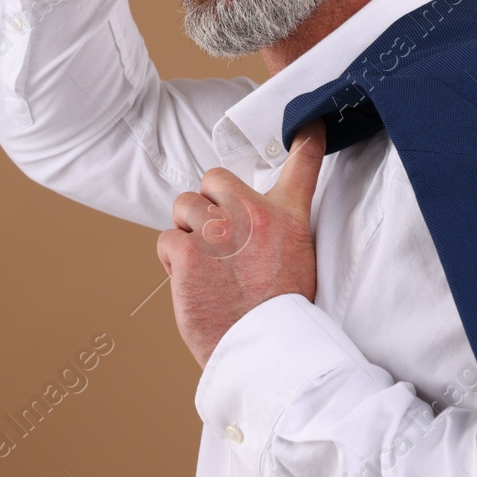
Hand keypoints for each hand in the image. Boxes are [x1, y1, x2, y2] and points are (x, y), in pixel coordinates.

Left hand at [156, 119, 327, 368]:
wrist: (265, 350)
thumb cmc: (279, 314)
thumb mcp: (298, 262)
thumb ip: (275, 232)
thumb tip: (250, 222)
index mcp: (287, 217)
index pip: (303, 166)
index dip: (307, 139)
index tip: (310, 125)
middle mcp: (252, 216)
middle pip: (212, 179)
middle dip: (209, 203)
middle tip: (218, 240)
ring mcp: (217, 231)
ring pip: (184, 207)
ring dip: (188, 231)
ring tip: (205, 265)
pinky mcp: (186, 252)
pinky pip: (166, 239)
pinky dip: (172, 260)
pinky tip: (192, 283)